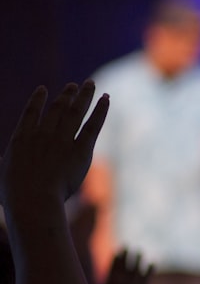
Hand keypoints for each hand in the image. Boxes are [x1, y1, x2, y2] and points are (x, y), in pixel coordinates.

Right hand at [0, 82, 108, 207]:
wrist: (32, 199)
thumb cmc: (13, 194)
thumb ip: (2, 164)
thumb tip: (0, 162)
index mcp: (21, 138)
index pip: (30, 113)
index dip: (37, 99)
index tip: (43, 88)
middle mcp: (42, 134)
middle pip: (57, 108)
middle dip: (67, 94)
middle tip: (75, 84)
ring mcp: (62, 140)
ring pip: (76, 111)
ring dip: (85, 95)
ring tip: (91, 84)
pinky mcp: (81, 150)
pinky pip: (92, 125)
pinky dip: (100, 110)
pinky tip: (106, 99)